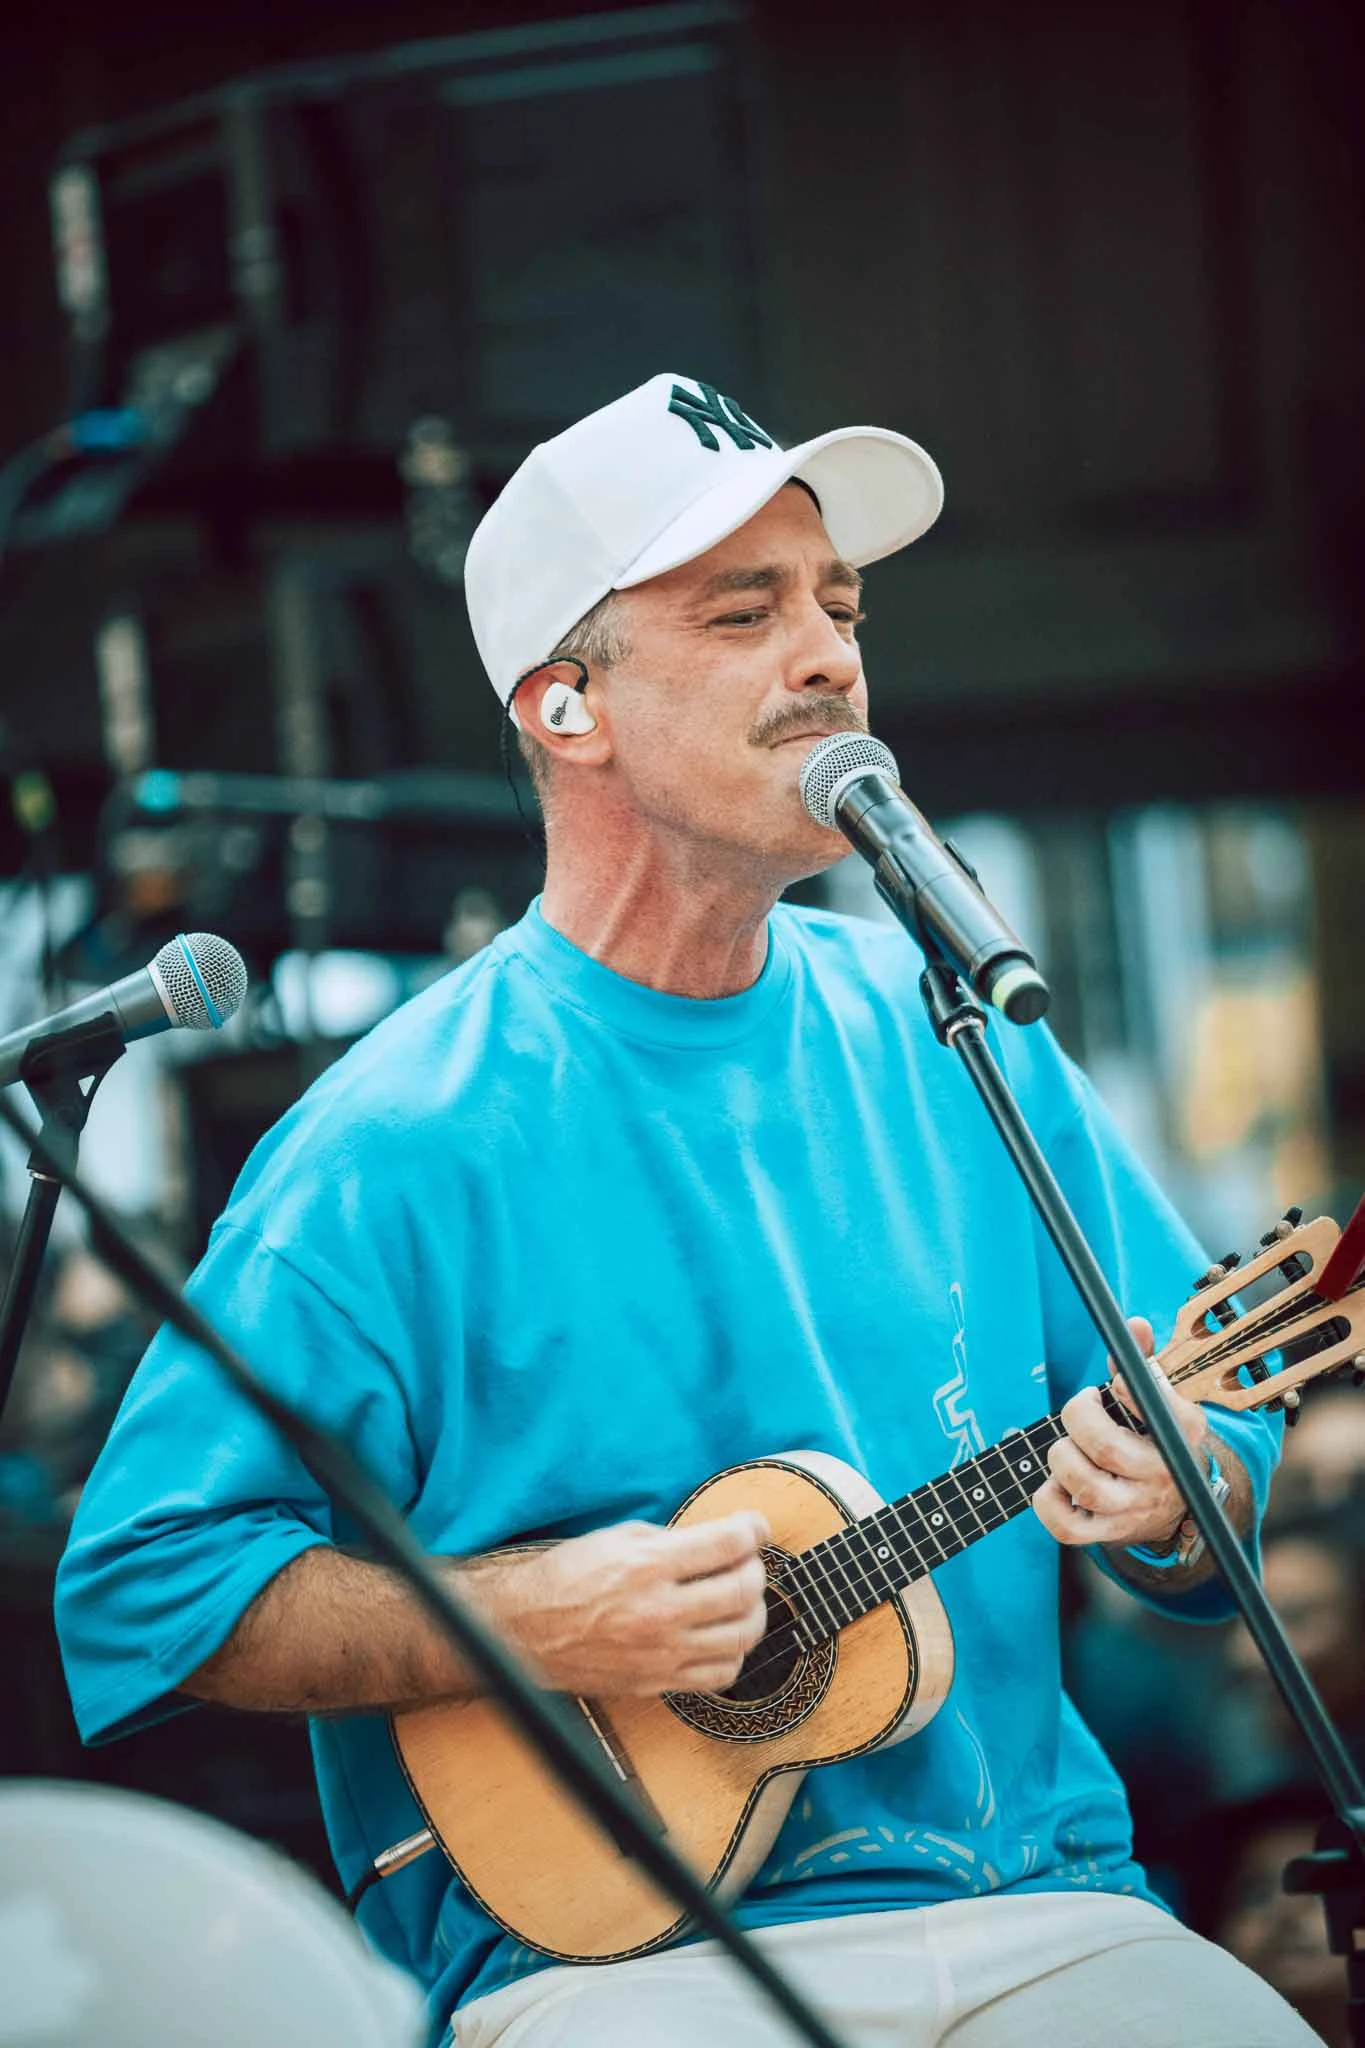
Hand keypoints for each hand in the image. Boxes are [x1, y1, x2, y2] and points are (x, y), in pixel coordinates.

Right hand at [503, 1511, 771, 1696]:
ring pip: (742, 1635)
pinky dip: (734, 1653)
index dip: (752, 1529)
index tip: (756, 1526)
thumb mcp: (616, 1537)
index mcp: (648, 1565)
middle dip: (756, 1568)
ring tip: (742, 1598)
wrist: (524, 1631)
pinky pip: (720, 1674)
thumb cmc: (567, 1577)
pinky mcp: (657, 1682)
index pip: (727, 1544)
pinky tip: (723, 1635)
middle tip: (748, 1561)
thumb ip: (670, 1539)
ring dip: (753, 1610)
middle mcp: (660, 1611)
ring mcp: (661, 1653)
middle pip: (744, 1589)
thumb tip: (716, 1540)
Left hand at [1030, 1316, 1209, 1550]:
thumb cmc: (1155, 1436)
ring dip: (1062, 1457)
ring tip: (1069, 1446)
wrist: (1176, 1501)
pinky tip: (1053, 1484)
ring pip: (1086, 1487)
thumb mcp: (1160, 1400)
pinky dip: (1048, 1503)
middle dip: (1078, 1417)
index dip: (1126, 1392)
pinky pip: (1069, 1528)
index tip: (1113, 1384)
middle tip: (1081, 1407)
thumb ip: (1142, 1362)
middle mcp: (1163, 1475)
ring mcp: (1136, 1509)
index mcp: (1181, 1435)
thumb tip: (1134, 1325)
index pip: (1161, 1412)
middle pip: (1106, 1448)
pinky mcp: (1110, 1533)